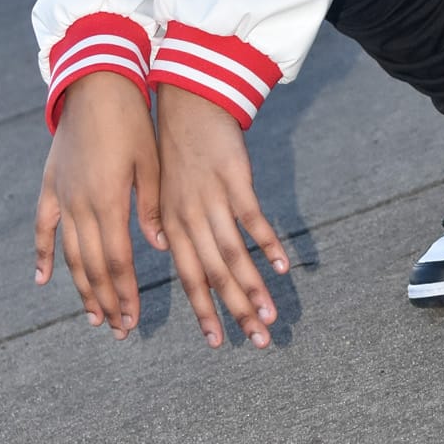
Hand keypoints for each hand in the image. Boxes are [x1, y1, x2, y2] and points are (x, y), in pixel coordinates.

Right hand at [33, 71, 165, 339]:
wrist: (95, 83)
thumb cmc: (132, 120)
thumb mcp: (151, 162)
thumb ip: (152, 207)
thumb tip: (158, 247)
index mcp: (109, 202)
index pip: (117, 262)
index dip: (124, 294)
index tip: (133, 320)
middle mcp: (81, 206)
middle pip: (92, 267)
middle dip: (105, 301)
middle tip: (117, 330)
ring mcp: (62, 197)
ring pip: (69, 255)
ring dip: (80, 288)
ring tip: (91, 316)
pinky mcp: (51, 185)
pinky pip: (44, 227)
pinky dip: (42, 255)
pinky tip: (42, 280)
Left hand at [156, 85, 288, 349]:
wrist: (187, 100)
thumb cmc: (175, 145)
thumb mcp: (161, 187)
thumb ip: (167, 221)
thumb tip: (169, 249)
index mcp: (171, 225)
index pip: (189, 279)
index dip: (204, 312)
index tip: (218, 343)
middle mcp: (188, 218)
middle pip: (214, 275)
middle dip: (236, 312)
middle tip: (257, 343)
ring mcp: (212, 200)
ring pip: (233, 254)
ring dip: (253, 288)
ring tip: (270, 316)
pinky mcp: (234, 179)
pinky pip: (252, 219)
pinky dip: (267, 244)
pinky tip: (282, 266)